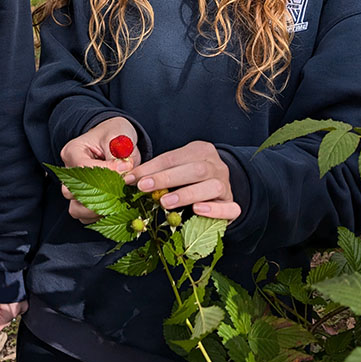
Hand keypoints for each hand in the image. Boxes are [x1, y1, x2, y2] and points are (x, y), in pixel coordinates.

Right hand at [59, 116, 138, 222]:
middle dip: (98, 196)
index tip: (126, 169)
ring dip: (97, 210)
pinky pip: (86, 217)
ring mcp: (74, 188)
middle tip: (121, 192)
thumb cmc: (114, 136)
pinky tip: (117, 209)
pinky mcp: (83, 200)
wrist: (115, 141)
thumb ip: (119, 153)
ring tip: (119, 203)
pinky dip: (100, 217)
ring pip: (76, 209)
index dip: (106, 173)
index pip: (83, 168)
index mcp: (73, 151)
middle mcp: (68, 171)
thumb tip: (124, 168)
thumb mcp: (118, 136)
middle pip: (71, 192)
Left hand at [124, 141, 240, 220]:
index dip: (151, 168)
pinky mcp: (232, 205)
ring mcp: (227, 185)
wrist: (218, 190)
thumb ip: (155, 172)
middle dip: (166, 178)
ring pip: (213, 186)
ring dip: (187, 194)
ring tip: (165, 202)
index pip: (173, 157)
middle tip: (144, 188)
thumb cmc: (188, 179)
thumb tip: (128, 178)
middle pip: (195, 169)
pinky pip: (231, 208)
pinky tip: (198, 210)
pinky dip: (215, 210)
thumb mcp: (173, 169)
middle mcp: (217, 165)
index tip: (131, 178)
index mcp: (200, 151)